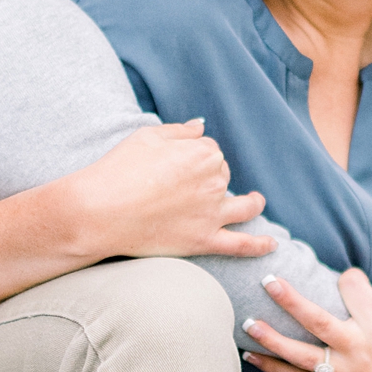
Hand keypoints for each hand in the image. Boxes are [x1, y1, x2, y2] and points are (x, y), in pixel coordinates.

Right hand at [67, 121, 277, 259]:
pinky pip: (241, 245)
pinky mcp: (205, 241)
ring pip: (244, 206)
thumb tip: (201, 127)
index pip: (210, 150)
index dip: (195, 157)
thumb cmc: (119, 170)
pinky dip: (260, 245)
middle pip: (223, 176)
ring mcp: (212, 213)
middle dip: (211, 178)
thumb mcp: (146, 136)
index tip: (178, 165)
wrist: (100, 210)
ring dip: (253, 203)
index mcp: (203, 153)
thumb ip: (179, 131)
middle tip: (182, 186)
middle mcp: (214, 181)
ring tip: (256, 202)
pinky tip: (272, 245)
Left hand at [241, 268, 371, 371]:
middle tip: (267, 279)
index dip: (350, 278)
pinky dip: (275, 370)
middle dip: (289, 298)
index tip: (348, 280)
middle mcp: (361, 349)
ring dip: (271, 337)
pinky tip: (252, 357)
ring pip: (301, 353)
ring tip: (247, 321)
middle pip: (317, 319)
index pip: (355, 288)